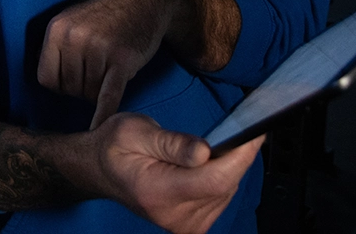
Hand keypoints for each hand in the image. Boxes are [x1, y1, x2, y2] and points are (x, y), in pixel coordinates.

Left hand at [37, 0, 173, 128]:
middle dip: (83, 88)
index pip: (47, 79)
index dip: (61, 85)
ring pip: (89, 94)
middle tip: (98, 72)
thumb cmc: (104, 17)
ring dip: (100, 91)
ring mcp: (99, 49)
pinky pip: (108, 95)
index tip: (73, 79)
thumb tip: (46, 81)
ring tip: (109, 72)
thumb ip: (56, 48)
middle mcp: (74, 38)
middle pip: (70, 89)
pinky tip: (100, 129)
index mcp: (56, 30)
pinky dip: (104, 114)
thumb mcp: (71, 21)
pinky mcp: (122, 60)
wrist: (142, 0)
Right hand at [86, 113, 263, 233]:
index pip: (214, 180)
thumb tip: (204, 151)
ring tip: (205, 150)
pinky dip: (220, 178)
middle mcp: (173, 216)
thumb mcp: (133, 130)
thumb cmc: (115, 147)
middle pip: (225, 186)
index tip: (254, 133)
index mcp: (157, 192)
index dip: (240, 156)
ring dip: (226, 167)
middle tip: (229, 131)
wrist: (100, 170)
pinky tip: (205, 165)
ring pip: (227, 191)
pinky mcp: (193, 225)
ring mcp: (184, 225)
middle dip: (233, 156)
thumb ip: (170, 142)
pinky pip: (221, 198)